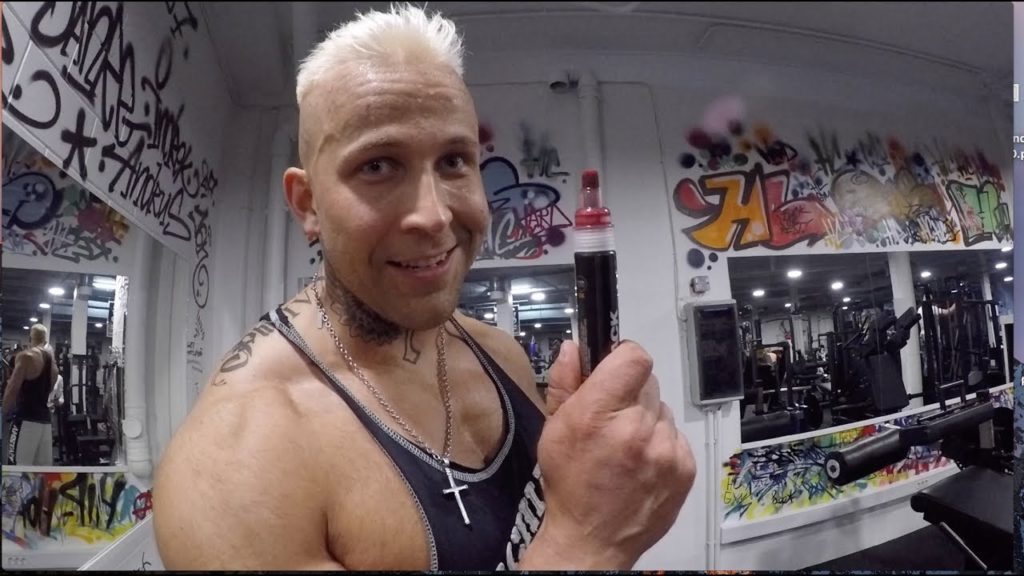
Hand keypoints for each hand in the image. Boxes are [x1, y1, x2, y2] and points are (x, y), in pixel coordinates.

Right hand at [532, 340, 695, 568]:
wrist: (593, 539)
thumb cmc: (571, 486)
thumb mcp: (553, 429)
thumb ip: (564, 383)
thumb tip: (573, 349)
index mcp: (598, 415)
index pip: (633, 357)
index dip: (623, 356)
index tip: (615, 367)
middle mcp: (636, 429)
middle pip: (647, 381)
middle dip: (629, 393)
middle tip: (612, 418)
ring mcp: (665, 450)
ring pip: (662, 409)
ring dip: (646, 420)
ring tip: (625, 446)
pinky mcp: (684, 467)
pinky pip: (675, 435)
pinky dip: (660, 443)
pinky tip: (641, 462)